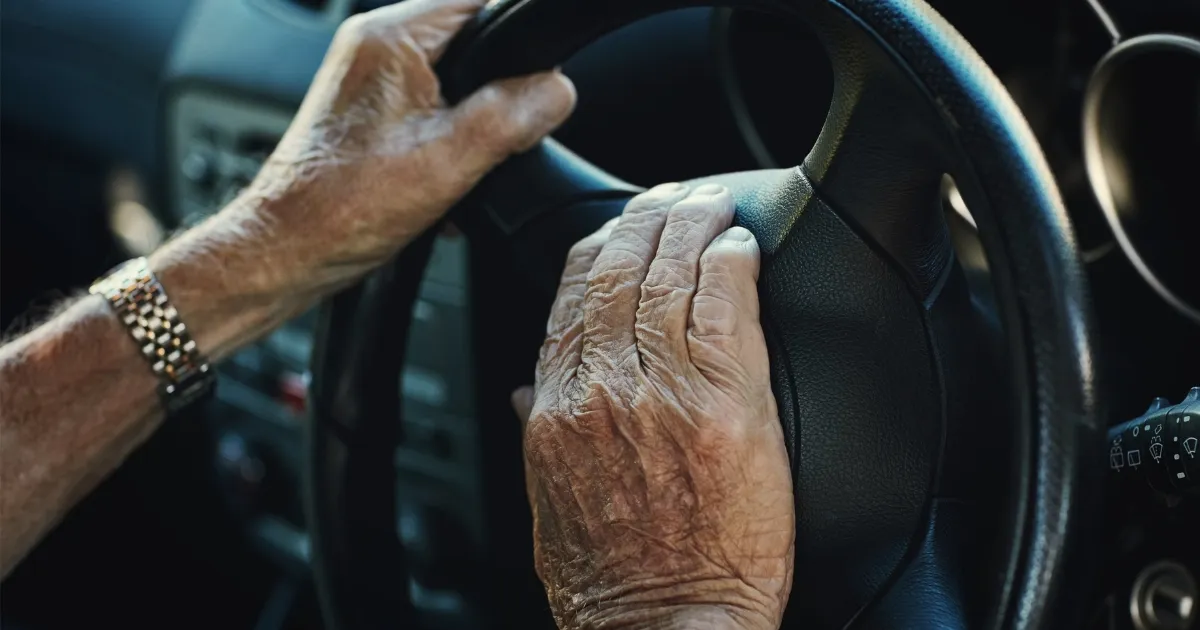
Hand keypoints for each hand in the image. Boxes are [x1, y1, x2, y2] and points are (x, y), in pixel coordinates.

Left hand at [150, 0, 574, 357]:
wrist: (288, 250)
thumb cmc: (342, 207)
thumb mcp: (453, 158)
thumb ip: (514, 114)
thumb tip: (558, 89)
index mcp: (391, 36)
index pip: (482, 3)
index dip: (520, 42)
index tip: (533, 84)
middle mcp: (374, 46)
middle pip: (474, 43)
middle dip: (498, 92)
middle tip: (493, 138)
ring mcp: (369, 79)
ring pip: (456, 81)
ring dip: (474, 123)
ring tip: (461, 162)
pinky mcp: (370, 113)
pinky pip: (432, 108)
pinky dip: (450, 140)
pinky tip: (445, 178)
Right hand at [512, 184, 794, 629]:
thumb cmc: (610, 580)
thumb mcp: (548, 501)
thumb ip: (542, 430)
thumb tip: (531, 389)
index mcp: (557, 407)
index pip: (572, 296)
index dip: (600, 246)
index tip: (621, 226)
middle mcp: (602, 389)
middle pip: (620, 270)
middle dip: (648, 217)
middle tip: (672, 195)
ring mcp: (662, 393)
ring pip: (671, 277)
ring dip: (693, 226)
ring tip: (711, 202)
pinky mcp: (725, 408)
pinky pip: (725, 308)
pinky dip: (731, 265)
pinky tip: (739, 245)